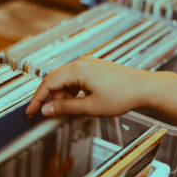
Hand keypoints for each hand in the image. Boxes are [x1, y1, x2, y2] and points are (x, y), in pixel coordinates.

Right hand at [26, 57, 156, 116]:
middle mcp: (81, 63)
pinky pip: (76, 78)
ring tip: (68, 111)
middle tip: (47, 114)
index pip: (48, 83)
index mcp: (77, 70)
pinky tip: (78, 102)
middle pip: (55, 80)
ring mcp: (89, 64)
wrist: (145, 88)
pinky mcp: (95, 68)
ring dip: (63, 96)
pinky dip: (72, 91)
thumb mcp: (91, 107)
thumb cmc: (122, 96)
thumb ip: (66, 108)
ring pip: (66, 80)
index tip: (31, 112)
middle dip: (50, 98)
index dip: (37, 99)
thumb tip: (47, 110)